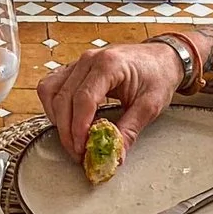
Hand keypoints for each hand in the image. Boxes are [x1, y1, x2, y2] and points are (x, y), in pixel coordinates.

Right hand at [37, 41, 186, 159]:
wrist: (162, 58)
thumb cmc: (158, 75)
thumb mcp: (150, 105)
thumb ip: (130, 130)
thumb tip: (114, 155)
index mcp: (109, 65)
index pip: (83, 98)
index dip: (79, 127)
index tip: (82, 148)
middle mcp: (88, 60)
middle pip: (63, 98)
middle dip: (67, 130)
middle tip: (78, 153)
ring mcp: (78, 63)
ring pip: (50, 91)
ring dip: (56, 118)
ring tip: (72, 139)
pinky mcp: (74, 69)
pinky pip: (51, 86)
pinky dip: (53, 106)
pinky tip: (66, 121)